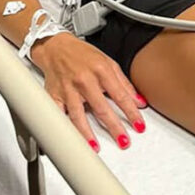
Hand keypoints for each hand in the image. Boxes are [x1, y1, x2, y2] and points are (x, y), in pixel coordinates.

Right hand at [30, 33, 146, 150]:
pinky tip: (69, 138)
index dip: (131, 112)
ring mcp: (68, 89)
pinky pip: (58, 114)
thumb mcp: (109, 63)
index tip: (139, 126)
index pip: (120, 96)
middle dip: (114, 127)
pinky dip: (63, 127)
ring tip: (95, 147)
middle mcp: (84, 80)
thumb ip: (125, 84)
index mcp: (101, 71)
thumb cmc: (83, 55)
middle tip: (124, 141)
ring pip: (78, 115)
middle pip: (101, 108)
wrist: (56, 47)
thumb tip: (139, 102)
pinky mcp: (54, 96)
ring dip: (87, 133)